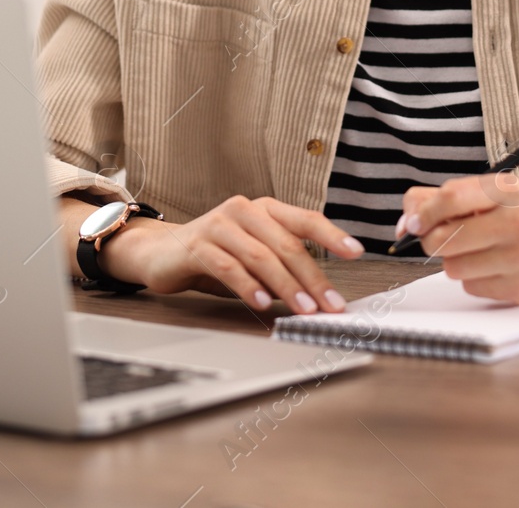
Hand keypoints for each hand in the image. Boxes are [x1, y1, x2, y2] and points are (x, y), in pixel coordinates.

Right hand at [98, 195, 364, 313]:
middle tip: (330, 305)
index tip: (357, 253)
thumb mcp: (254, 255)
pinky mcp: (198, 245)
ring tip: (303, 310)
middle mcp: (245, 210)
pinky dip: (248, 287)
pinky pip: (229, 267)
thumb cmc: (215, 254)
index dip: (333, 236)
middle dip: (313, 278)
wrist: (160, 252)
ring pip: (262, 256)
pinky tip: (261, 304)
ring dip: (286, 287)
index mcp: (265, 209)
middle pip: (288, 244)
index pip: (306, 220)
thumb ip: (283, 265)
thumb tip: (320, 294)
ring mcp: (220, 225)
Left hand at [400, 176, 518, 302]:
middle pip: (445, 238)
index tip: (413, 224)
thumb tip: (405, 223)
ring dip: (457, 262)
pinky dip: (475, 279)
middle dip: (435, 242)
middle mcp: (518, 221)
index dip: (423, 212)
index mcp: (507, 190)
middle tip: (448, 239)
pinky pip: (471, 287)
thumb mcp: (490, 195)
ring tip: (481, 252)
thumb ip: (441, 199)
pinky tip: (496, 268)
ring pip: (453, 268)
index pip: (451, 197)